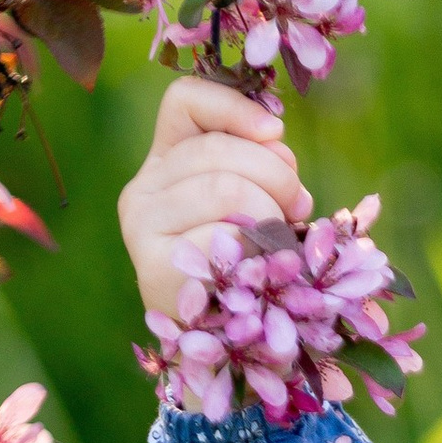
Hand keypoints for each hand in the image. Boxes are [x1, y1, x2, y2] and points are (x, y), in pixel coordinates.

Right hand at [117, 76, 310, 322]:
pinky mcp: (153, 265)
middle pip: (217, 148)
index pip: (185, 100)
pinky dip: (256, 251)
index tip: (276, 132)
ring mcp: (142, 226)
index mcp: (167, 160)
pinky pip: (223, 237)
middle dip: (276, 175)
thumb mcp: (256, 204)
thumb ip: (260, 165)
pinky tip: (256, 271)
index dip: (234, 106)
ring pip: (225, 188)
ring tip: (279, 242)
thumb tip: (275, 141)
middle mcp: (144, 188)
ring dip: (272, 214)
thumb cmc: (249, 266)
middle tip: (299, 207)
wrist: (226, 342)